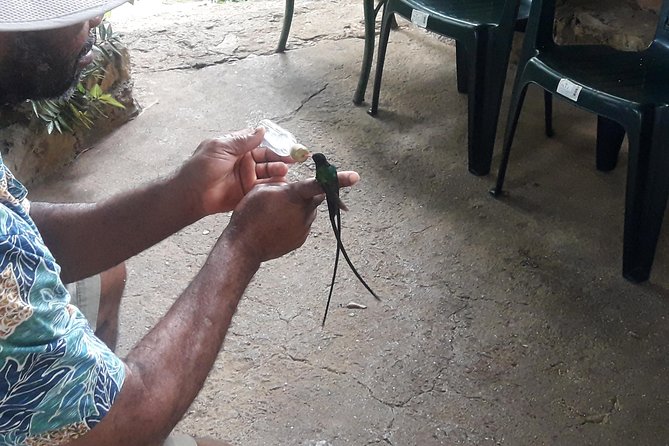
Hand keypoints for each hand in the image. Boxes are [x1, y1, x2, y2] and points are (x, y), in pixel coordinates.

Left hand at [177, 127, 294, 216]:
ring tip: (284, 173)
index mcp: (237, 148)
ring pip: (268, 173)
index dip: (275, 144)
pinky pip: (263, 188)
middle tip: (291, 160)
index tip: (288, 145)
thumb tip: (261, 130)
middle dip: (280, 159)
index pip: (261, 143)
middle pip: (268, 159)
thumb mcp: (221, 148)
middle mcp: (244, 162)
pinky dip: (273, 187)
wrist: (191, 195)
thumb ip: (243, 140)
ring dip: (278, 172)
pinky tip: (280, 185)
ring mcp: (246, 178)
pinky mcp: (247, 193)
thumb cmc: (200, 168)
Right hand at [223, 171, 359, 262]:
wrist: (244, 246)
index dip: (339, 179)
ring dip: (297, 209)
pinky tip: (276, 226)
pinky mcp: (301, 239)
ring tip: (274, 215)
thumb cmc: (249, 215)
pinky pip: (302, 226)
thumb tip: (291, 188)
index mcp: (294, 195)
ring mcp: (303, 227)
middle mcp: (303, 212)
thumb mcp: (261, 190)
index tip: (355, 177)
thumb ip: (281, 185)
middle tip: (286, 198)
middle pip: (314, 198)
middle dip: (306, 195)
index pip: (319, 184)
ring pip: (307, 212)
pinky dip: (293, 223)